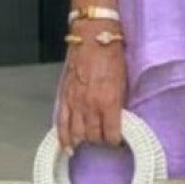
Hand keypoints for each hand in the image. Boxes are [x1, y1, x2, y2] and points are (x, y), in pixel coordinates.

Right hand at [56, 22, 127, 151]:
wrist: (92, 37)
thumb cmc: (111, 55)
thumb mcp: (123, 81)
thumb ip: (119, 103)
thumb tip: (118, 120)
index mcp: (109, 101)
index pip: (111, 133)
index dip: (115, 141)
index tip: (117, 141)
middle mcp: (90, 104)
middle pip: (94, 136)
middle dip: (100, 141)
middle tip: (104, 140)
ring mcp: (75, 101)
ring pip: (77, 133)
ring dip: (83, 141)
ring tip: (88, 144)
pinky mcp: (64, 96)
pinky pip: (61, 122)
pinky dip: (63, 137)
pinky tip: (67, 147)